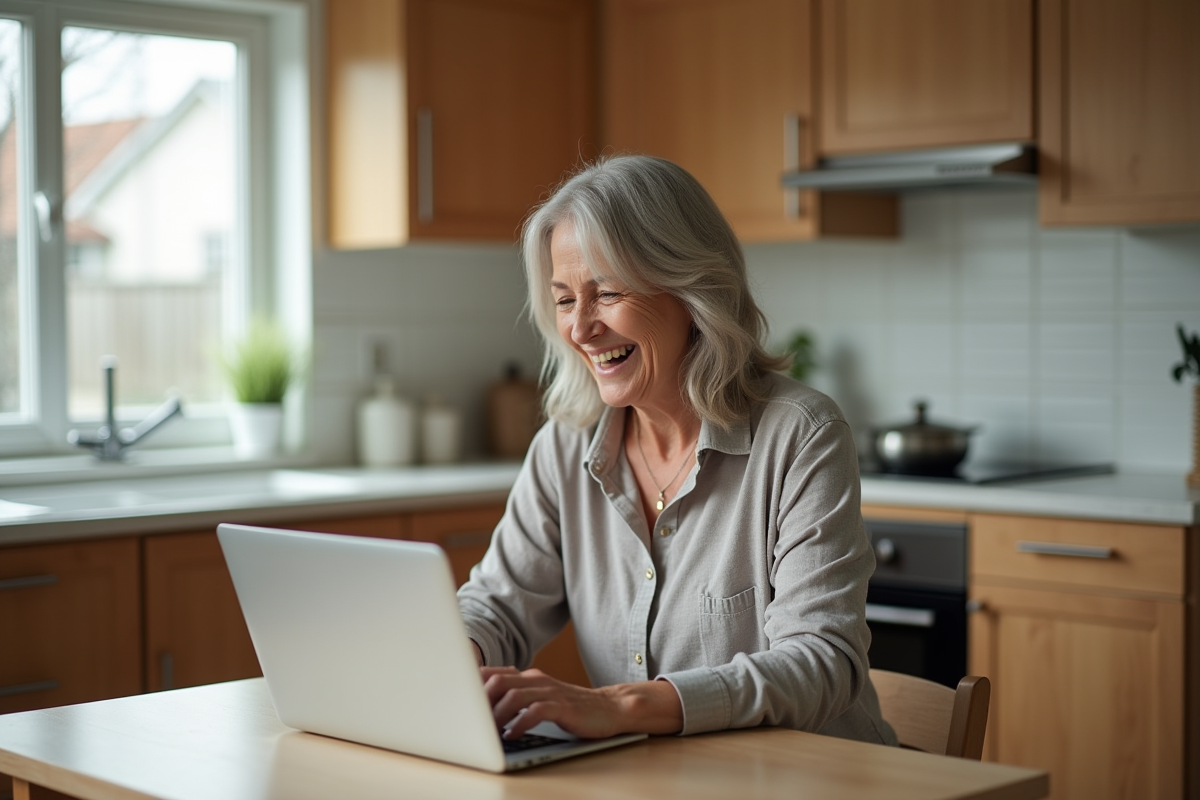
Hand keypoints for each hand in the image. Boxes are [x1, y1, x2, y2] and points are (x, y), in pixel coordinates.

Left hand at [482, 667, 623, 739]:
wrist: (608, 708)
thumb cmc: (570, 707)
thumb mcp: (539, 698)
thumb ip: (515, 697)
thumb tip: (483, 709)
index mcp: (528, 676)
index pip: (492, 673)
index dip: (471, 686)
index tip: (457, 702)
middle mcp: (536, 680)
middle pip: (498, 681)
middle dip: (480, 702)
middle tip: (471, 722)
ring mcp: (550, 691)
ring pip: (514, 696)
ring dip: (498, 715)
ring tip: (489, 733)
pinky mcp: (563, 706)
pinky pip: (536, 712)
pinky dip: (520, 724)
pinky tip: (513, 736)